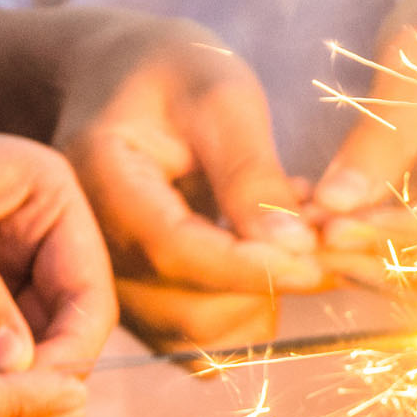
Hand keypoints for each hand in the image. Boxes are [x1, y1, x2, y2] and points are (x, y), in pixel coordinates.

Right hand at [49, 12, 324, 354]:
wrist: (119, 83)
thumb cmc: (171, 74)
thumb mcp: (219, 97)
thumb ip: (251, 172)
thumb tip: (294, 246)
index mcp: (99, 184)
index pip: (175, 251)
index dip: (250, 268)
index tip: (315, 262)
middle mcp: (92, 251)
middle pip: (189, 313)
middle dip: (268, 288)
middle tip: (324, 239)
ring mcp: (116, 287)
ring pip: (204, 339)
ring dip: (267, 300)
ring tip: (295, 232)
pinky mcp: (144, 307)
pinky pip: (207, 341)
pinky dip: (253, 309)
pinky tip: (270, 255)